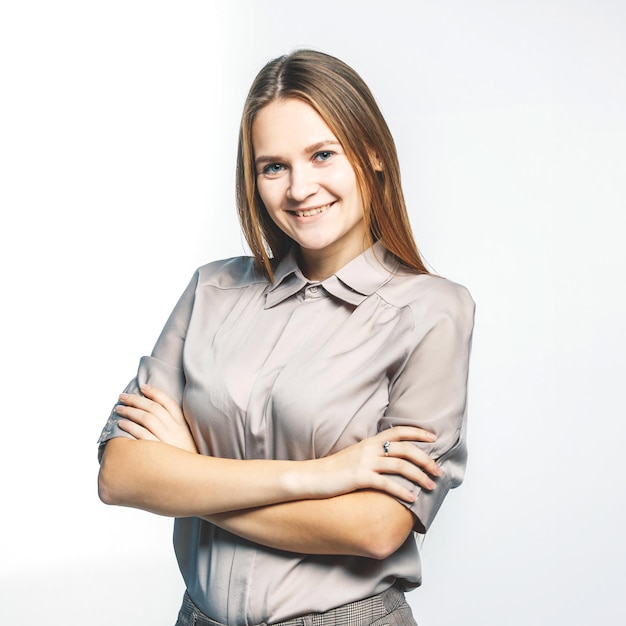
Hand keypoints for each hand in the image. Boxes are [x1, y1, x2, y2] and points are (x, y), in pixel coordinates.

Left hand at [115, 384, 197, 453]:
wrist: (193, 479)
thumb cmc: (185, 459)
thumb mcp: (185, 440)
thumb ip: (174, 427)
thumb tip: (154, 416)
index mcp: (182, 425)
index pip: (168, 402)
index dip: (155, 392)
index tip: (143, 386)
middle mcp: (175, 429)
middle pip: (153, 408)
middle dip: (136, 400)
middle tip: (122, 396)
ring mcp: (166, 440)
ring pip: (146, 418)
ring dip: (130, 411)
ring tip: (119, 409)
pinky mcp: (158, 451)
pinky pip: (141, 435)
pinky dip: (130, 427)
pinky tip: (121, 424)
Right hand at [309, 427, 441, 502]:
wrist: (311, 477)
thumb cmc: (333, 470)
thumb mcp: (355, 455)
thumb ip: (372, 454)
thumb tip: (390, 458)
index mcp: (369, 441)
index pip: (399, 431)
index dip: (418, 432)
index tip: (434, 437)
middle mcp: (370, 449)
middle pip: (405, 448)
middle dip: (425, 459)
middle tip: (438, 470)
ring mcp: (365, 462)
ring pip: (400, 465)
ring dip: (419, 476)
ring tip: (431, 486)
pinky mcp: (360, 477)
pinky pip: (387, 483)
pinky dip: (402, 491)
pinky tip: (412, 499)